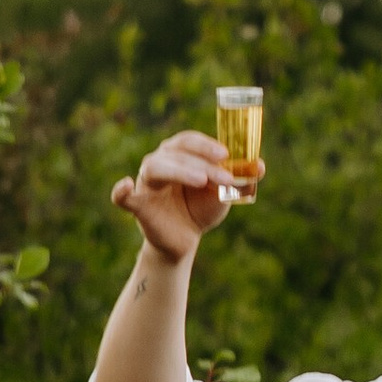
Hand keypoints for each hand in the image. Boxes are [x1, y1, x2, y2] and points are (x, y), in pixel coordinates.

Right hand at [110, 130, 254, 265]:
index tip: (227, 155)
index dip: (207, 145)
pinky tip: (125, 186)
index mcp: (179, 154)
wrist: (185, 239)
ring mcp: (146, 182)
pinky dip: (121, 191)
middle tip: (224, 178)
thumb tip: (260, 166)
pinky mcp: (138, 204)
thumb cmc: (202, 208)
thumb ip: (241, 180)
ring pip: (156, 168)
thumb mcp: (225, 195)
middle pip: (176, 153)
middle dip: (203, 163)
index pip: (189, 141)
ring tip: (202, 182)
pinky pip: (122, 197)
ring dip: (181, 171)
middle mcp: (160, 162)